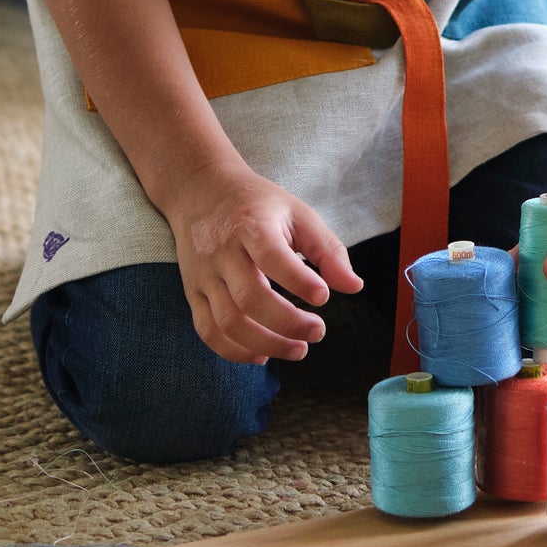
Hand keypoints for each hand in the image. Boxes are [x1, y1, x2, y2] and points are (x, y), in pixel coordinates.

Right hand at [162, 162, 362, 363]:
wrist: (200, 191)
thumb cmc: (257, 205)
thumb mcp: (297, 213)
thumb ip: (327, 250)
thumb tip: (354, 287)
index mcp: (251, 226)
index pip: (272, 257)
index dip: (299, 281)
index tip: (323, 297)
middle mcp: (223, 252)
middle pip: (249, 297)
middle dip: (287, 323)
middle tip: (318, 332)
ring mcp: (205, 274)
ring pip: (228, 321)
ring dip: (266, 344)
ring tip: (298, 349)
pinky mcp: (193, 291)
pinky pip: (208, 330)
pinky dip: (234, 351)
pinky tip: (262, 355)